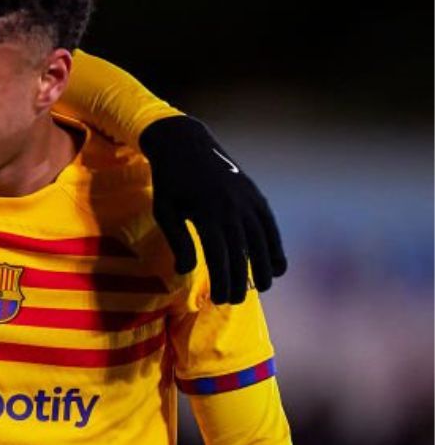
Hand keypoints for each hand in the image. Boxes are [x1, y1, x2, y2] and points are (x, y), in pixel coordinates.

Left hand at [139, 115, 285, 304]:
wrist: (185, 144)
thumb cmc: (169, 182)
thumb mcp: (164, 212)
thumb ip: (178, 241)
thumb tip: (185, 271)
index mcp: (206, 213)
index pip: (219, 256)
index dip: (222, 280)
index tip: (221, 300)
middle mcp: (231, 207)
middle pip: (241, 252)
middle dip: (241, 279)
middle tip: (237, 300)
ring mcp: (246, 199)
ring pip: (261, 239)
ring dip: (264, 265)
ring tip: (264, 286)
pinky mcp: (255, 194)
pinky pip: (269, 224)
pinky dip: (275, 244)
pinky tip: (278, 264)